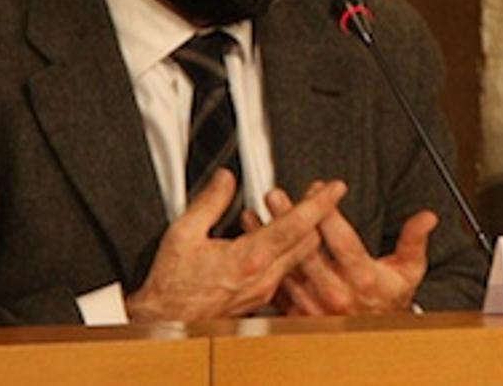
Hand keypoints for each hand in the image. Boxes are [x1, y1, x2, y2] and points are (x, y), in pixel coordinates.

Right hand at [125, 170, 344, 322]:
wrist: (167, 322)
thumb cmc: (172, 286)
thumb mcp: (183, 234)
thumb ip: (209, 202)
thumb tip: (226, 179)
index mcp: (248, 259)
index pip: (295, 225)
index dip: (319, 203)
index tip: (335, 188)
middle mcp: (263, 278)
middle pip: (308, 241)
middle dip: (317, 214)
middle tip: (317, 193)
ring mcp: (265, 290)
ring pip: (299, 256)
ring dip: (303, 231)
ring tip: (295, 209)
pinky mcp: (262, 298)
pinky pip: (287, 269)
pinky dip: (288, 248)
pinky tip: (274, 236)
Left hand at [248, 181, 433, 315]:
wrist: (375, 337)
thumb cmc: (390, 298)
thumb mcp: (409, 270)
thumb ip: (414, 240)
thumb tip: (428, 217)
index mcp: (361, 276)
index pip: (340, 239)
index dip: (327, 210)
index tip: (320, 187)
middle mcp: (336, 291)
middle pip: (307, 249)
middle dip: (289, 218)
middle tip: (274, 194)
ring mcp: (314, 304)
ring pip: (286, 267)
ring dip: (269, 240)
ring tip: (253, 215)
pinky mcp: (299, 313)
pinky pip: (275, 287)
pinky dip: (262, 265)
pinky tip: (252, 246)